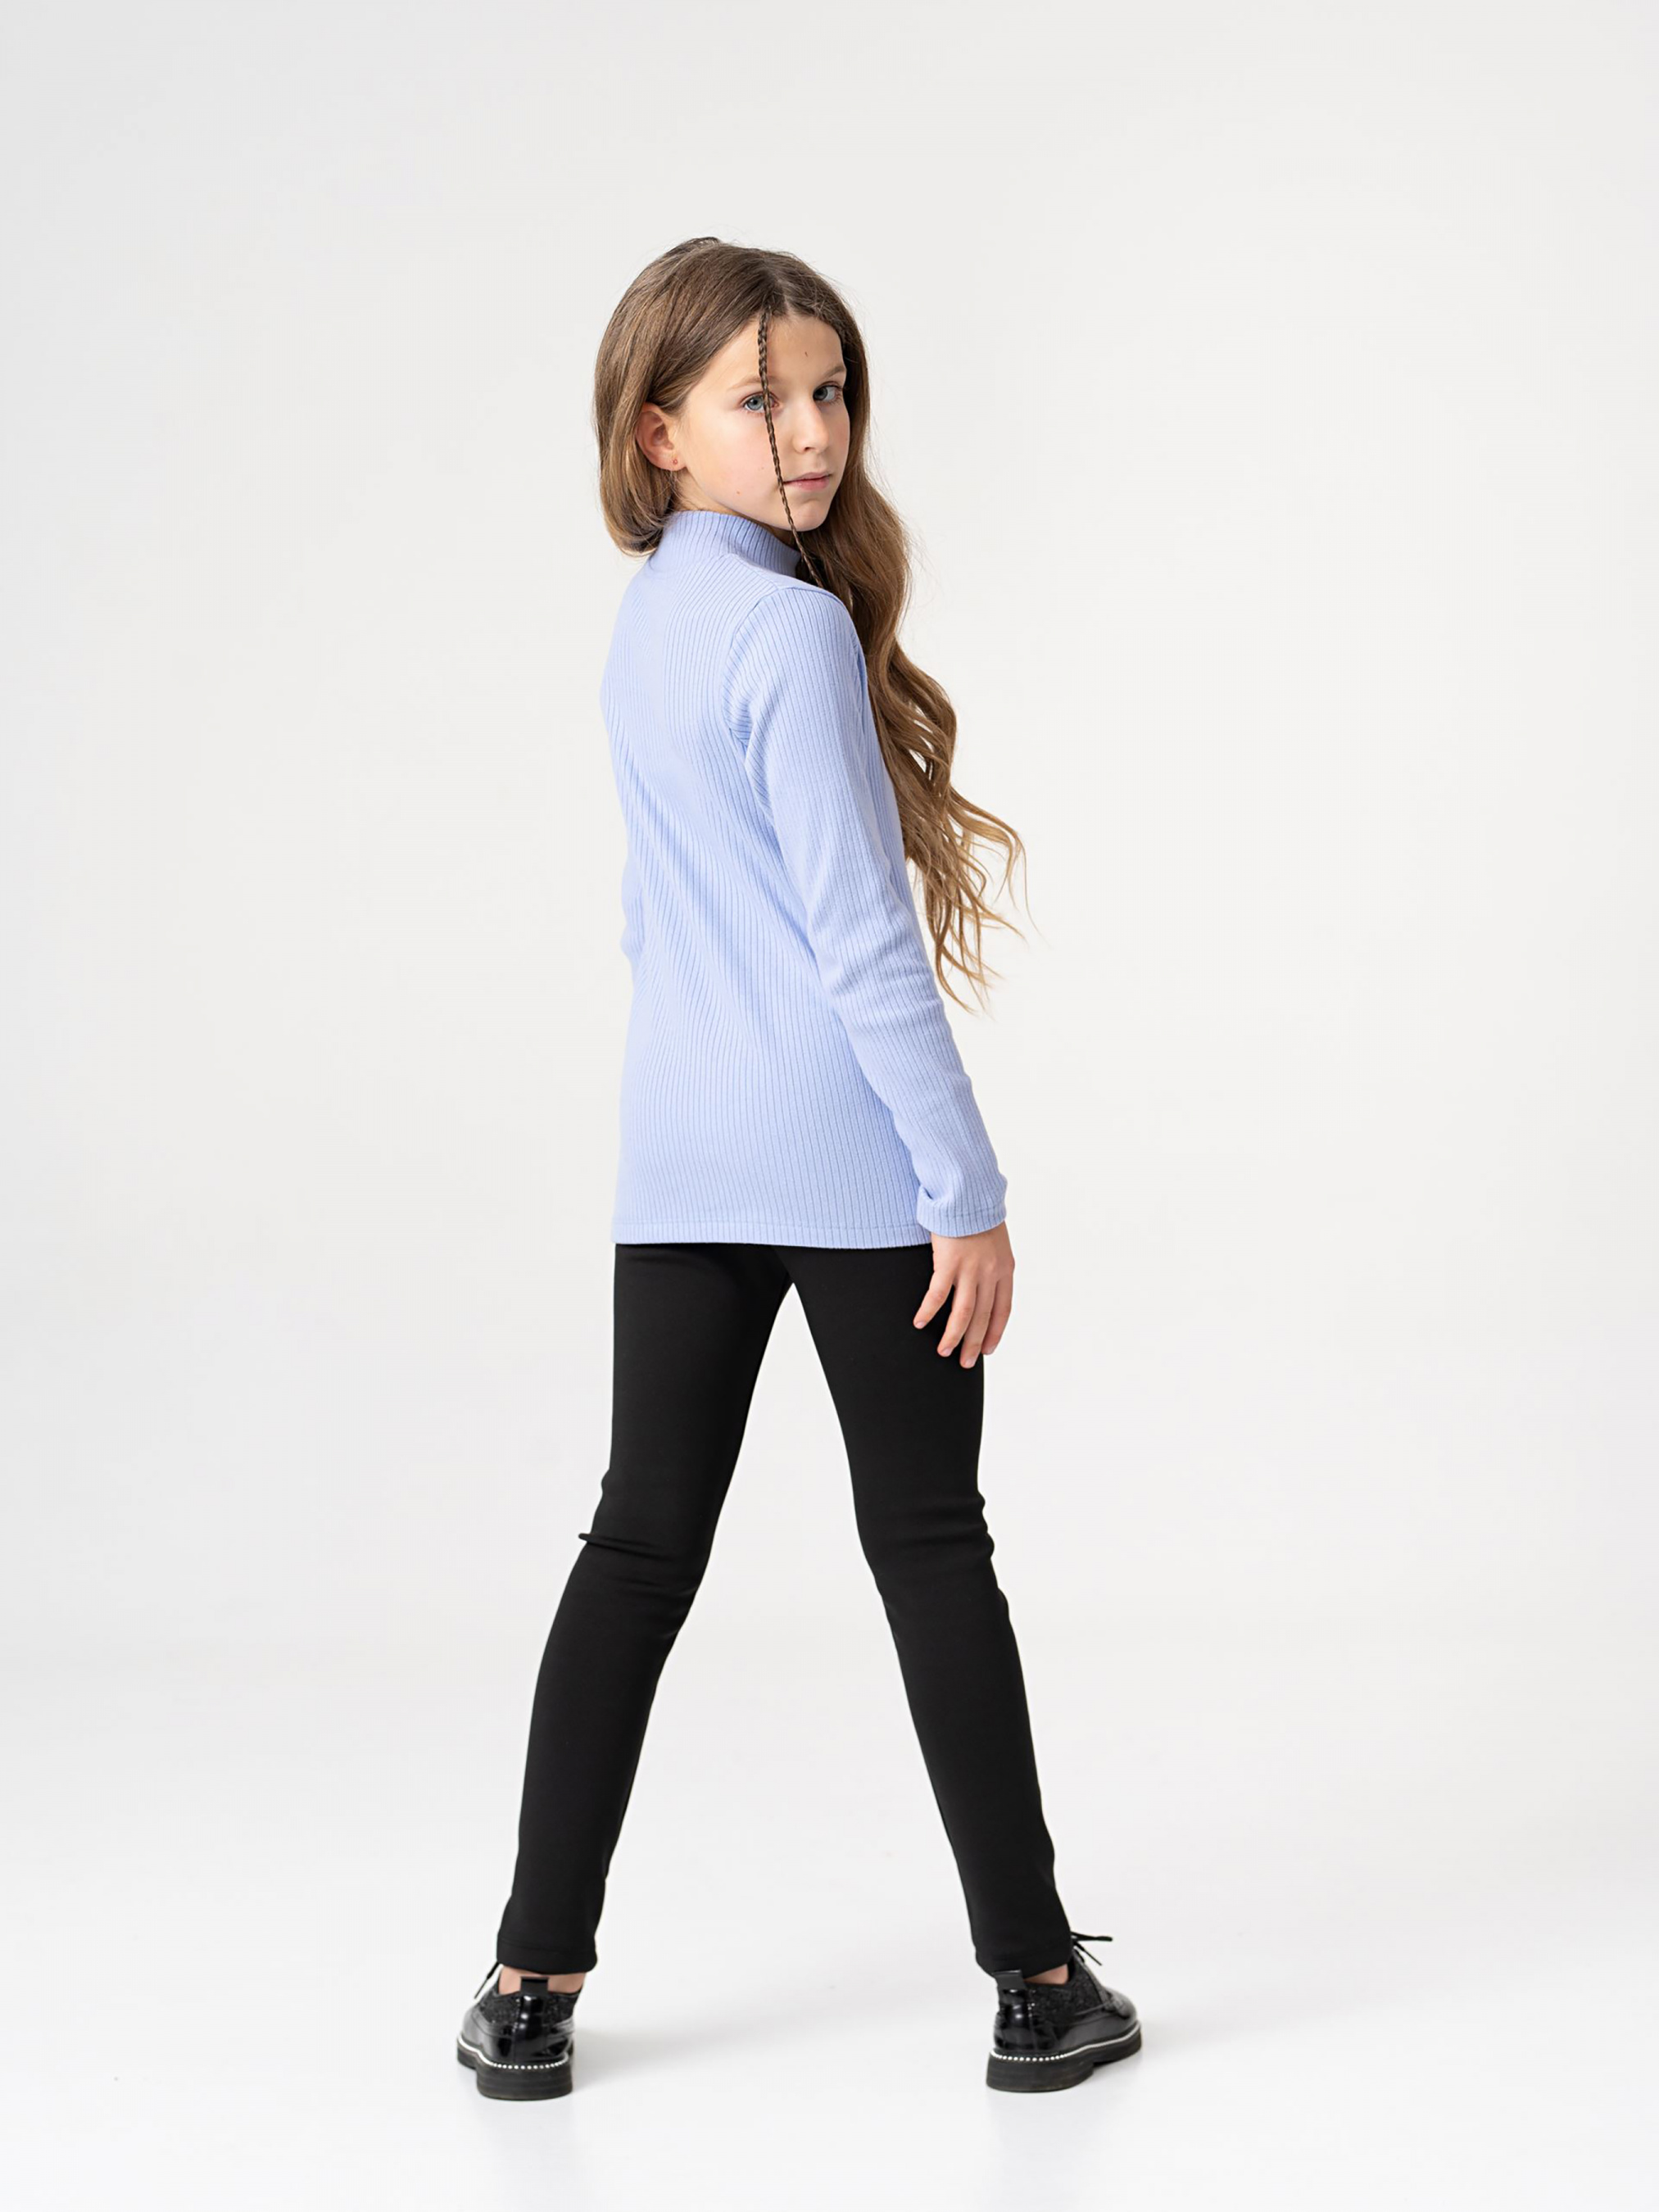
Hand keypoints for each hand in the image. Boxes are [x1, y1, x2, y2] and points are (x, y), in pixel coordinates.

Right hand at [913, 1220, 1013, 1367]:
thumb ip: (992, 1264)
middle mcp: (990, 1273)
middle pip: (983, 1317)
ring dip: (953, 1335)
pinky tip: (920, 1323)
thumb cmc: (978, 1214)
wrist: (968, 1192)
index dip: (995, 1333)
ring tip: (944, 1352)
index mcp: (1005, 1269)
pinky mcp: (948, 1262)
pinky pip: (937, 1294)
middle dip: (973, 1343)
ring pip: (963, 1312)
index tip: (988, 1349)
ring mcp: (970, 1269)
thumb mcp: (996, 1242)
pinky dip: (929, 1311)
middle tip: (965, 1363)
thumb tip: (985, 1282)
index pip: (1003, 1310)